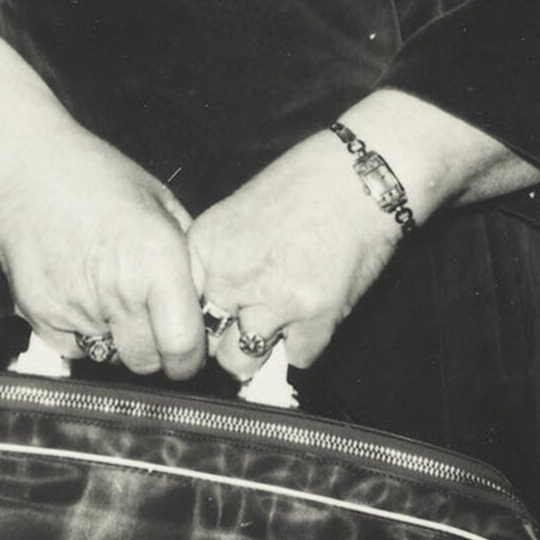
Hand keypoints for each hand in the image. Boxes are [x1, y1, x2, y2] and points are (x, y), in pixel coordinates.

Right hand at [0, 27, 204, 379]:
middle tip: (149, 321)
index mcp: (158, 263)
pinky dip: (83, 335)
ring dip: (118, 340)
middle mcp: (119, 293)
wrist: (26, 169)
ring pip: (111, 356)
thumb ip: (188, 254)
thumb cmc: (97, 177)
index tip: (187, 351)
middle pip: (146, 362)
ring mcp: (76, 309)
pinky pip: (74, 349)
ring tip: (112, 299)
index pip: (183, 348)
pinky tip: (82, 297)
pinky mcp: (41, 316)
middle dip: (154, 350)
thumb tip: (205, 298)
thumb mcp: (161, 203)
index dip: (189, 357)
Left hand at [187, 132, 402, 375]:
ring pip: (242, 361)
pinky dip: (304, 343)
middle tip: (249, 320)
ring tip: (278, 323)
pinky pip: (297, 358)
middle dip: (226, 337)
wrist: (362, 177)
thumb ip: (219, 256)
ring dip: (258, 349)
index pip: (177, 307)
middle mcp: (230, 277)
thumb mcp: (239, 210)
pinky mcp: (314, 319)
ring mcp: (271, 301)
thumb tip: (211, 297)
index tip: (213, 318)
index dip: (196, 317)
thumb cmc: (307, 183)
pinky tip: (312, 314)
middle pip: (205, 342)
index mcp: (206, 246)